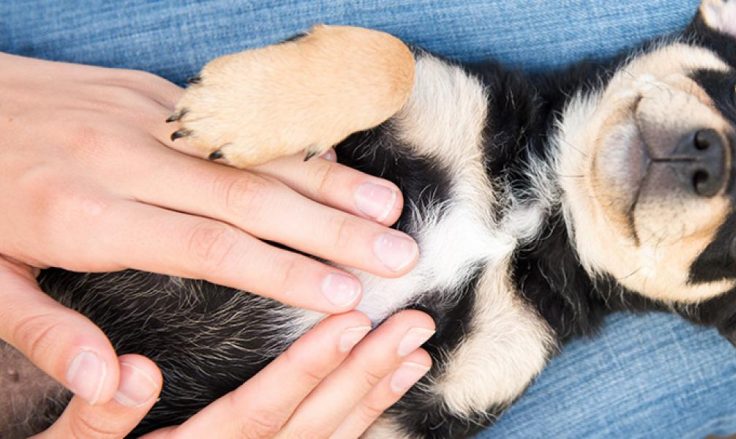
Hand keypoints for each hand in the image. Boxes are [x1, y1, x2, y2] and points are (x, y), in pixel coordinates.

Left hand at [0, 52, 417, 404]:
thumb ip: (45, 333)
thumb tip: (111, 385)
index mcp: (86, 217)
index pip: (208, 249)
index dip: (284, 272)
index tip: (345, 296)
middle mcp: (125, 161)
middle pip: (250, 198)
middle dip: (333, 229)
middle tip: (397, 254)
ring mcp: (141, 119)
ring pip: (252, 152)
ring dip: (328, 179)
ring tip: (389, 206)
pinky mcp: (148, 94)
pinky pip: (234, 121)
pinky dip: (288, 140)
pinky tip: (336, 159)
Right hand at [33, 310, 434, 437]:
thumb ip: (100, 418)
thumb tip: (135, 373)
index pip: (259, 411)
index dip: (305, 367)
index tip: (349, 320)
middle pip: (311, 423)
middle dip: (364, 372)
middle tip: (413, 325)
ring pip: (331, 438)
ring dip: (377, 393)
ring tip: (417, 351)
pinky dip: (365, 416)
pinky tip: (394, 383)